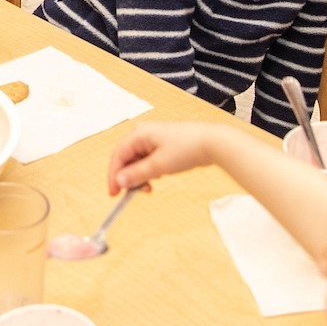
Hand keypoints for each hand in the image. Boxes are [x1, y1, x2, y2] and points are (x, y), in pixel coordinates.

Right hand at [107, 122, 229, 193]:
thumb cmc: (188, 147)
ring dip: (139, 176)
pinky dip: (148, 171)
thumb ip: (136, 174)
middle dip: (127, 177)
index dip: (114, 176)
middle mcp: (143, 133)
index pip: (117, 156)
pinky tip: (157, 178)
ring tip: (148, 187)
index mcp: (138, 133)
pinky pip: (147, 160)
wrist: (212, 143)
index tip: (114, 192)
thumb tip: (119, 181)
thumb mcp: (159, 166)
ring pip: (136, 160)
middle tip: (131, 193)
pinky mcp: (162, 145)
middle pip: (126, 158)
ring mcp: (153, 139)